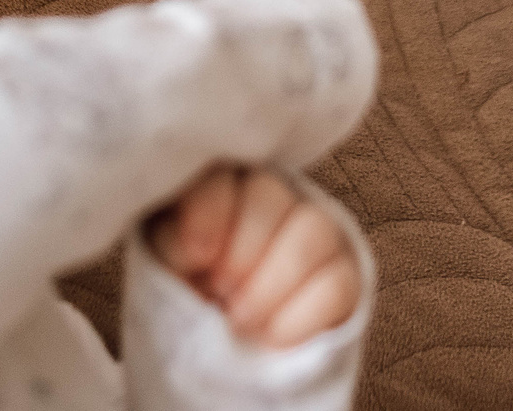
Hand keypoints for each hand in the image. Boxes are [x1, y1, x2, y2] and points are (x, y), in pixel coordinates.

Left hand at [147, 162, 361, 349]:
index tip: (198, 257)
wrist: (228, 337)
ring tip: (243, 320)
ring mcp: (314, 231)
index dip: (210, 211)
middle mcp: (271, 195)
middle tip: (221, 294)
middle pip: (271, 194)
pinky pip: (339, 282)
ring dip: (273, 283)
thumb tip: (198, 253)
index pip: (221, 173)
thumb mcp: (169, 267)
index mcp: (220, 186)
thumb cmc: (191, 291)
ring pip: (314, 230)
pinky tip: (274, 338)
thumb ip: (177, 246)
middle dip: (243, 252)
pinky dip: (303, 316)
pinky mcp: (343, 273)